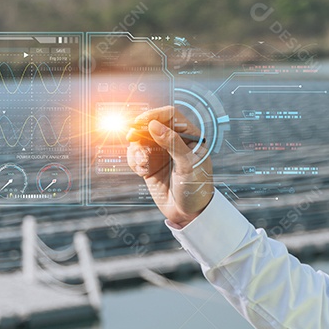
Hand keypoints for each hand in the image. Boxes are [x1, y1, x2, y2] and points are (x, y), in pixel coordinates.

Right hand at [126, 106, 213, 226]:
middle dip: (140, 131)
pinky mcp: (150, 164)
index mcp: (190, 136)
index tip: (141, 122)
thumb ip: (172, 143)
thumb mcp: (188, 164)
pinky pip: (135, 155)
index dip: (155, 115)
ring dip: (137, 149)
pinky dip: (134, 161)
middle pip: (151, 124)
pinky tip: (142, 172)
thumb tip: (154, 125)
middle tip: (132, 137)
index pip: (171, 115)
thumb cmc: (197, 188)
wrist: (189, 214)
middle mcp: (174, 141)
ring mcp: (161, 152)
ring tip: (143, 164)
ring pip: (140, 140)